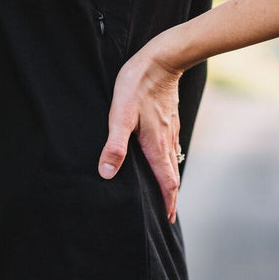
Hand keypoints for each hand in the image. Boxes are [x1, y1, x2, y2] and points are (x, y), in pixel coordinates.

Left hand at [98, 44, 183, 223]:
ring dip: (171, 181)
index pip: (167, 182)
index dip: (168, 203)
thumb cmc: (137, 86)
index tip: (169, 220)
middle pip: (172, 176)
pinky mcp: (169, 121)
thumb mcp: (120, 115)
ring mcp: (170, 131)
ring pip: (172, 163)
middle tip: (169, 215)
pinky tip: (164, 161)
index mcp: (156, 146)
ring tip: (167, 193)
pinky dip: (169, 163)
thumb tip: (106, 173)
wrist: (161, 59)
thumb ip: (114, 145)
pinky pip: (171, 149)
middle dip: (171, 197)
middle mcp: (167, 142)